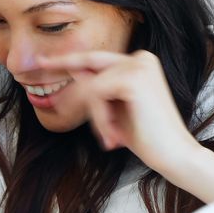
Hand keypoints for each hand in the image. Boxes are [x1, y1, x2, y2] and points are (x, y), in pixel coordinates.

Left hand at [37, 50, 202, 177]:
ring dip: (96, 117)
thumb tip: (73, 69)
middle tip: (40, 64)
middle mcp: (141, 58)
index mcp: (139, 62)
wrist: (173, 154)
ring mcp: (138, 65)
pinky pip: (97, 94)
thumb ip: (98, 88)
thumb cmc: (146, 137)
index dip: (69, 59)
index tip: (44, 61)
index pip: (97, 59)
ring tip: (110, 138)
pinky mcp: (134, 78)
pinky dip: (100, 119)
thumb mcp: (115, 109)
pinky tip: (114, 136)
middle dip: (63, 65)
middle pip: (90, 65)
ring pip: (91, 85)